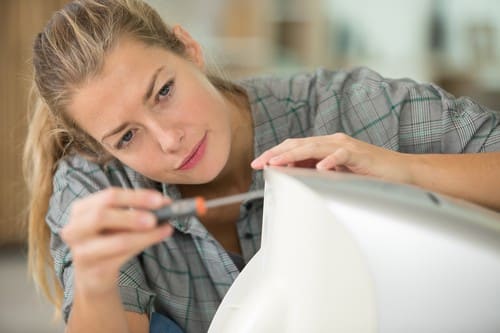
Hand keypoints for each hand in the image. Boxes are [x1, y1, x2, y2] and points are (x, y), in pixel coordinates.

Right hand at [60, 188, 172, 294]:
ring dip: (144, 234)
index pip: (109, 196)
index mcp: (81, 209)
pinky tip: (159, 238)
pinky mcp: (92, 270)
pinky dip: (143, 245)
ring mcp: (81, 251)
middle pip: (102, 215)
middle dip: (133, 214)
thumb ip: (138, 212)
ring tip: (164, 228)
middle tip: (156, 217)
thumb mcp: (119, 224)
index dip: (136, 196)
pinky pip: (122, 256)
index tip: (161, 199)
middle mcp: (75, 227)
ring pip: (117, 239)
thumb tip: (166, 204)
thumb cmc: (108, 243)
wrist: (93, 277)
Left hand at [251, 133, 411, 183]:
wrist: (401, 172)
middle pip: (299, 144)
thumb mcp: (338, 174)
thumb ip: (318, 173)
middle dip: (276, 153)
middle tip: (258, 163)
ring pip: (314, 147)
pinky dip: (330, 161)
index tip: (258, 164)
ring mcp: (346, 146)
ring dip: (293, 155)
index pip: (295, 147)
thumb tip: (293, 177)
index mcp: (326, 146)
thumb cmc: (368, 175)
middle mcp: (333, 142)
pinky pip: (342, 155)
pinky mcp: (360, 154)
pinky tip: (319, 168)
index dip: (276, 153)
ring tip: (276, 163)